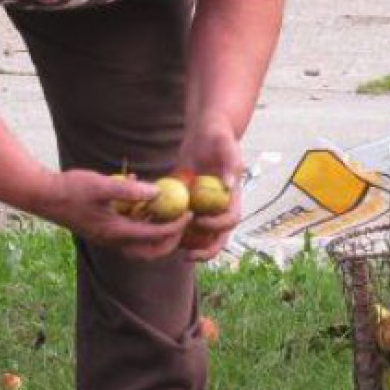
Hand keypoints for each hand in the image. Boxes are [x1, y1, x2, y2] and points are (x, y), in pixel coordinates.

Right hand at [38, 169, 187, 258]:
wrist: (43, 196)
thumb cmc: (71, 188)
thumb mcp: (102, 184)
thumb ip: (129, 190)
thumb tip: (157, 192)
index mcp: (115, 232)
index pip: (154, 236)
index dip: (175, 226)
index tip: (189, 213)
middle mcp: (112, 240)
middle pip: (150, 251)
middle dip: (170, 241)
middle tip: (183, 223)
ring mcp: (106, 237)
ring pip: (140, 246)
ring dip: (157, 235)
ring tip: (169, 216)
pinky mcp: (101, 230)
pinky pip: (129, 234)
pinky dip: (142, 225)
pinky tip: (145, 203)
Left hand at [174, 118, 243, 261]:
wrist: (205, 133)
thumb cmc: (219, 136)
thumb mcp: (226, 146)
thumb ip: (231, 164)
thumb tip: (228, 185)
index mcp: (232, 197)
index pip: (230, 220)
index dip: (216, 226)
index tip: (198, 220)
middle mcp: (219, 207)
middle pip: (217, 237)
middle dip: (205, 251)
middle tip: (188, 256)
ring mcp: (204, 208)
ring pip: (199, 236)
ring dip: (187, 245)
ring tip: (169, 249)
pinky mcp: (189, 204)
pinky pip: (183, 224)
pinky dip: (173, 230)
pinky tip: (157, 232)